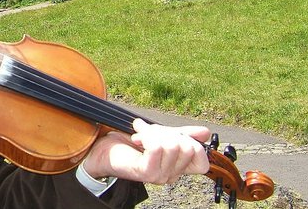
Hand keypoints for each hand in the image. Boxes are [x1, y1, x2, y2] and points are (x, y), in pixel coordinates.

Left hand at [82, 119, 210, 183]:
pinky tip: (137, 138)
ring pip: (172, 145)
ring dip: (153, 132)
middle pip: (188, 147)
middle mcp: (171, 176)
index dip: (189, 141)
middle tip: (148, 132)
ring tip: (140, 135)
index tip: (168, 134)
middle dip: (167, 132)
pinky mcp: (146, 172)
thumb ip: (182, 134)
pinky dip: (147, 135)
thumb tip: (206, 132)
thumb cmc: (127, 144)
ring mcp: (159, 176)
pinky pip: (157, 147)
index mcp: (177, 168)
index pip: (202, 158)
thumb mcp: (160, 135)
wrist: (101, 150)